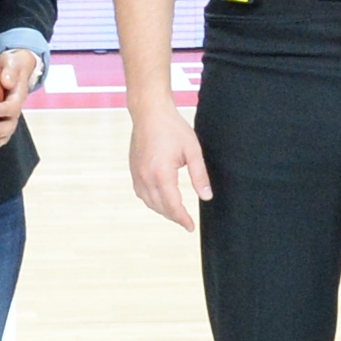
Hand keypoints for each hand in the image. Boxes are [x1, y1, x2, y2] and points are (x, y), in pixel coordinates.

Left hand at [0, 46, 40, 157]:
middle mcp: (14, 110)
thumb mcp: (12, 63)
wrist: (14, 70)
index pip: (13, 105)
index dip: (3, 110)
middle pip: (10, 124)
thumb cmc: (10, 65)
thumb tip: (6, 81)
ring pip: (4, 134)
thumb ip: (10, 71)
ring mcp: (7, 118)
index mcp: (17, 95)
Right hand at [126, 100, 212, 228]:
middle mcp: (146, 177)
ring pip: (149, 202)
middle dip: (174, 217)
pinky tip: (160, 199)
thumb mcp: (192, 151)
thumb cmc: (173, 128)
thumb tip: (207, 197)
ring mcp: (137, 174)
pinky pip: (141, 193)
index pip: (173, 206)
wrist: (150, 112)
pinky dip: (151, 201)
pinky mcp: (133, 170)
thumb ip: (200, 175)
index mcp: (162, 174)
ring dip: (162, 210)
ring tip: (176, 213)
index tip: (191, 227)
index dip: (183, 219)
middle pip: (160, 207)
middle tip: (186, 222)